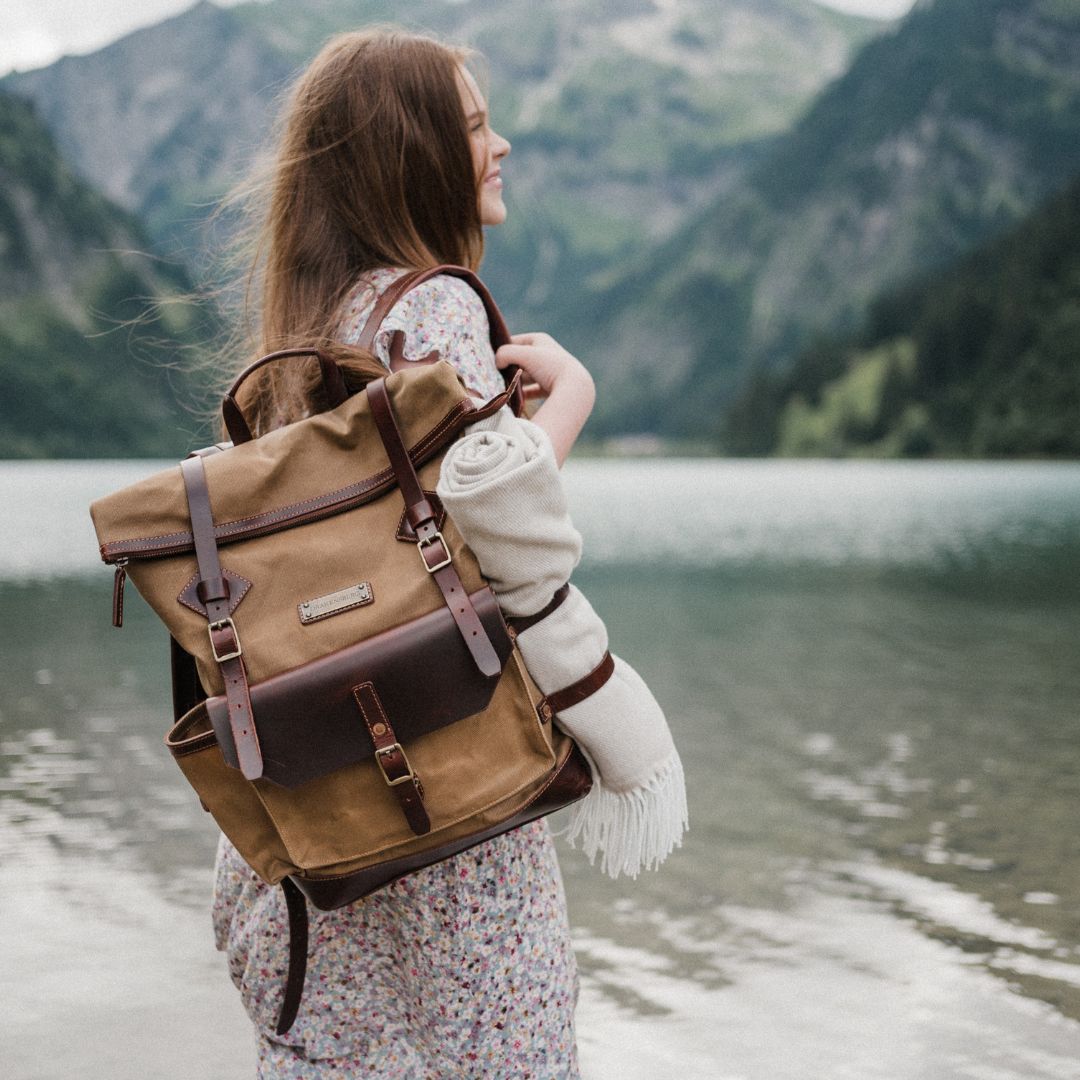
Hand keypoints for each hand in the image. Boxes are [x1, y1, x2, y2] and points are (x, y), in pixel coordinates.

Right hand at [494, 332, 594, 465]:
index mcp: (540, 340)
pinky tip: (515, 400)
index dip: (503, 349)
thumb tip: (497, 362)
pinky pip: (533, 390)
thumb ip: (505, 353)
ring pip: (526, 375)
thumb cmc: (550, 366)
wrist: (575, 389)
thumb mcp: (524, 354)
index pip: (514, 341)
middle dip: (508, 367)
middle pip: (520, 359)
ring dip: (515, 382)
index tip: (492, 360)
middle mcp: (546, 353)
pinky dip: (524, 394)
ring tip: (504, 388)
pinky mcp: (552, 388)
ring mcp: (549, 371)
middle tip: (496, 376)